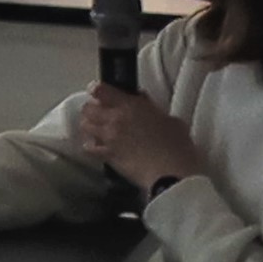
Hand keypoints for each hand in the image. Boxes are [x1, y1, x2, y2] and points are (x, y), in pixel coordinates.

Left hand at [73, 84, 208, 192]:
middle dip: (91, 109)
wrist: (171, 171)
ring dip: (89, 125)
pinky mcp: (107, 156)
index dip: (97, 90)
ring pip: (85, 126)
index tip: (99, 91)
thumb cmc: (177, 145)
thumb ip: (152, 109)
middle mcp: (115, 119)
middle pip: (88, 108)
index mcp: (130, 106)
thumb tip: (143, 102)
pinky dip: (90, 146)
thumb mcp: (170, 119)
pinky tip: (97, 147)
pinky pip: (89, 147)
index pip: (102, 91)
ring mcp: (109, 138)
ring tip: (97, 128)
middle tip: (99, 112)